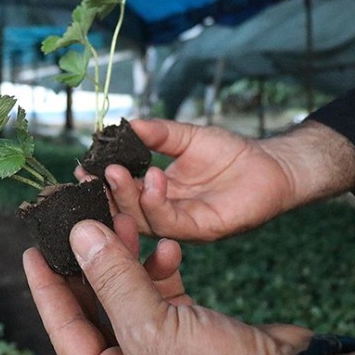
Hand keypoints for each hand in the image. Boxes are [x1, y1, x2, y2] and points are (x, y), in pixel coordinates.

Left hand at [23, 214, 313, 354]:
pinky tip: (169, 246)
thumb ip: (113, 280)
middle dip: (93, 258)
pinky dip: (162, 266)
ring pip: (128, 288)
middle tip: (85, 219)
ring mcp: (157, 343)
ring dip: (128, 254)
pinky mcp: (186, 326)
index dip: (46, 287)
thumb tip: (79, 235)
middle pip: (95, 302)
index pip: (64, 327)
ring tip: (129, 222)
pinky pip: (161, 289)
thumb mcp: (154, 328)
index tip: (33, 250)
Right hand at [76, 119, 354, 241]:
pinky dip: (156, 202)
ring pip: (142, 220)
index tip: (83, 167)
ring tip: (120, 171)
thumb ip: (156, 132)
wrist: (272, 164)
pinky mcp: (201, 231)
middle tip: (95, 172)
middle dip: (107, 192)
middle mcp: (164, 212)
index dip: (101, 182)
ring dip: (128, 196)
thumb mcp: (185, 136)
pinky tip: (155, 180)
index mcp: (156, 192)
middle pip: (125, 210)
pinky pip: (170, 223)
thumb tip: (123, 123)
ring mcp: (181, 224)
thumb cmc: (231, 152)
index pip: (121, 192)